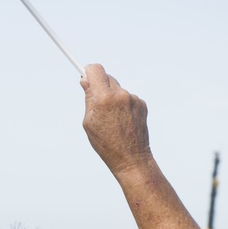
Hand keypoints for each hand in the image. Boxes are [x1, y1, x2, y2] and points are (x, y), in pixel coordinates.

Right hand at [80, 63, 153, 179]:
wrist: (131, 158)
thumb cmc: (105, 143)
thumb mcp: (89, 122)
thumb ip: (88, 98)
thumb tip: (85, 80)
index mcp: (104, 99)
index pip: (95, 70)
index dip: (88, 71)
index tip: (85, 76)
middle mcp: (120, 95)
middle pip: (107, 77)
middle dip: (100, 86)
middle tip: (96, 101)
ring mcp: (133, 99)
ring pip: (118, 89)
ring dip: (112, 97)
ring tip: (112, 118)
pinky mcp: (142, 104)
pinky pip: (128, 98)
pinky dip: (123, 105)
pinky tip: (122, 121)